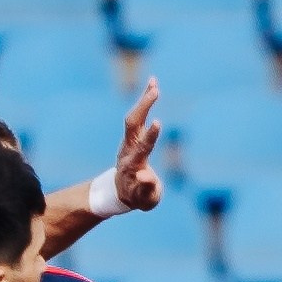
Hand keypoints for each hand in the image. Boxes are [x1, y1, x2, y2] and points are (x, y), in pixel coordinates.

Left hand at [113, 79, 165, 212]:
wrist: (122, 192)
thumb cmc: (138, 197)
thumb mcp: (145, 199)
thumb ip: (147, 188)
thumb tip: (145, 176)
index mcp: (133, 163)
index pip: (142, 147)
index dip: (151, 136)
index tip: (159, 122)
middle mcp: (128, 148)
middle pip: (133, 123)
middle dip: (144, 107)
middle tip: (155, 90)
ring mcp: (129, 141)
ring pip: (134, 116)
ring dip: (144, 99)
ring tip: (154, 81)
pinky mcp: (133, 136)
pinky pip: (138, 115)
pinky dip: (145, 101)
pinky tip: (152, 87)